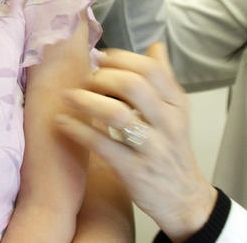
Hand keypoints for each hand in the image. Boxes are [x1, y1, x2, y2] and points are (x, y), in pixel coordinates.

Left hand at [54, 43, 216, 241]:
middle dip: (102, 77)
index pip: (151, 69)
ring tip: (67, 96)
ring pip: (117, 114)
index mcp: (177, 104)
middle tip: (84, 79)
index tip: (99, 57)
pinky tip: (62, 122)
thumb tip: (155, 46)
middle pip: (133, 86)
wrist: (184, 200)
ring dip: (86, 100)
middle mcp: (168, 123)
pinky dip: (78, 130)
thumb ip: (162, 79)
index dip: (120, 58)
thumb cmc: (171, 150)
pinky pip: (102, 145)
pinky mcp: (134, 171)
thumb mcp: (175, 113)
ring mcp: (152, 148)